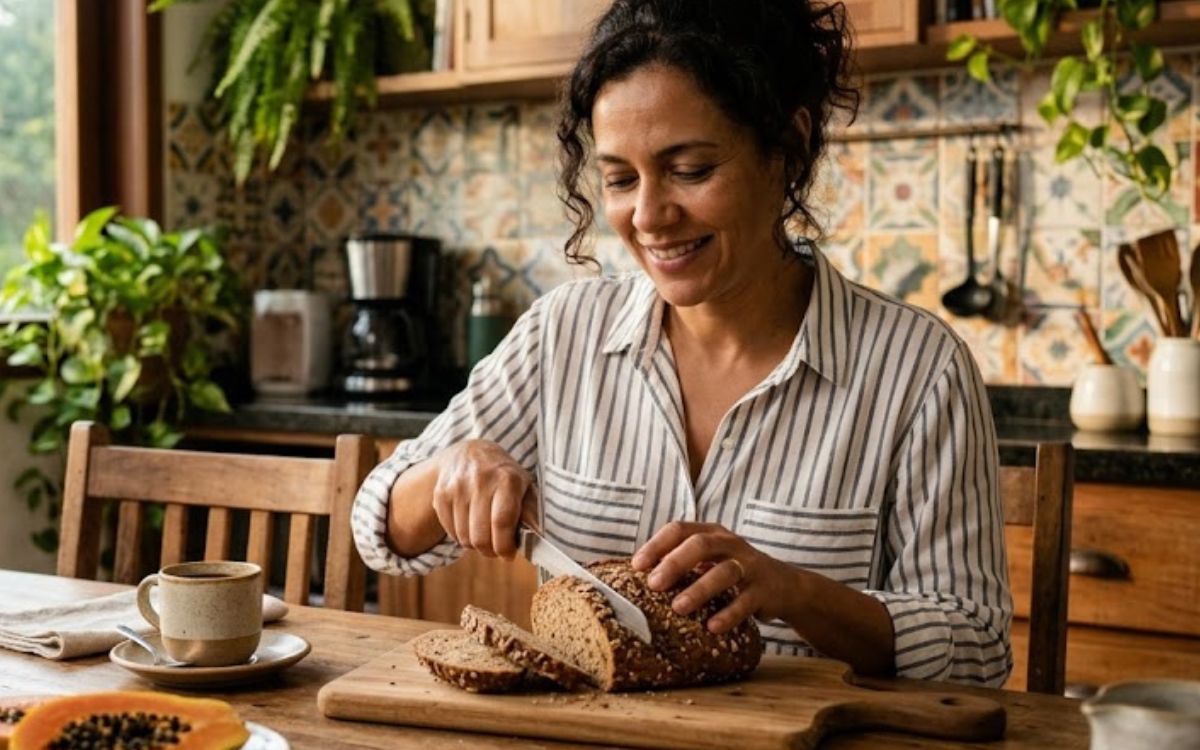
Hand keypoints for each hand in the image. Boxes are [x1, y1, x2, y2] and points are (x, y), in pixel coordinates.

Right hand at [430, 439, 536, 558]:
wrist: (470, 453)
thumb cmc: (504, 476)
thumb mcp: (525, 487)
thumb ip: (532, 514)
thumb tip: (542, 540)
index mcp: (507, 479)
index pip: (501, 522)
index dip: (505, 546)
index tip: (509, 555)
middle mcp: (480, 480)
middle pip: (480, 536)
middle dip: (490, 551)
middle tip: (497, 549)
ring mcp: (457, 487)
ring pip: (464, 538)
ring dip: (476, 545)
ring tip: (484, 534)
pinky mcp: (441, 495)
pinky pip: (450, 532)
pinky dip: (461, 537)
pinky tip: (470, 525)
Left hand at [631, 522, 800, 634]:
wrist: (784, 585)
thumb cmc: (732, 573)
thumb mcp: (708, 560)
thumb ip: (680, 563)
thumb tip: (632, 579)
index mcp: (711, 533)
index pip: (679, 529)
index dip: (656, 545)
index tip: (636, 565)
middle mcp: (730, 544)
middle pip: (701, 545)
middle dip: (675, 563)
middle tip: (653, 584)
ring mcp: (749, 566)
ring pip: (724, 572)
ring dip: (698, 589)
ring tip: (678, 608)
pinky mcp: (764, 590)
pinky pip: (745, 601)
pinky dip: (727, 614)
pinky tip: (712, 627)